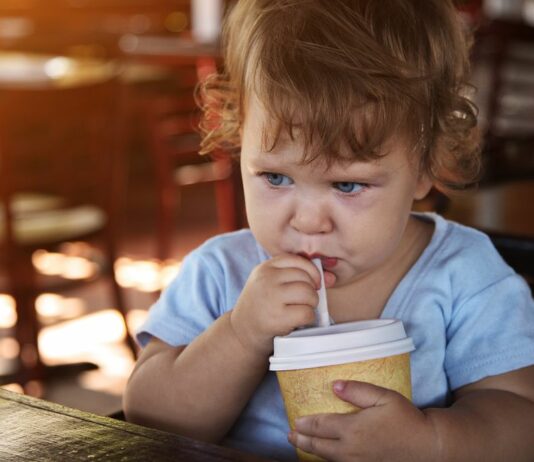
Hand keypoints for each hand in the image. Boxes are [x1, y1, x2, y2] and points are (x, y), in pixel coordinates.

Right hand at [230, 254, 319, 355]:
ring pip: (309, 294)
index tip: (313, 283)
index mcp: (265, 267)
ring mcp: (271, 297)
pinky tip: (296, 321)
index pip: (298, 261)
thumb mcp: (269, 283)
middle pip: (306, 278)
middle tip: (303, 302)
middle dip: (311, 291)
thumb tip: (330, 277)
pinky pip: (307, 313)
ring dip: (311, 305)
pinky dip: (307, 319)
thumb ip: (295, 276)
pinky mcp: (277, 317)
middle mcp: (267, 279)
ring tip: (299, 310)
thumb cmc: (262, 307)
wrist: (241, 332)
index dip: (312, 272)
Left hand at [288, 380, 439, 461]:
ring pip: (327, 458)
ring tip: (301, 444)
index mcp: (352, 429)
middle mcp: (350, 449)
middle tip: (290, 434)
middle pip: (318, 445)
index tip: (295, 421)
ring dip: (311, 451)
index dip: (305, 424)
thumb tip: (334, 386)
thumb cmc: (406, 419)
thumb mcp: (383, 397)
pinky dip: (328, 460)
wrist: (428, 447)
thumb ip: (357, 390)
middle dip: (301, 440)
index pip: (320, 426)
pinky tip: (326, 455)